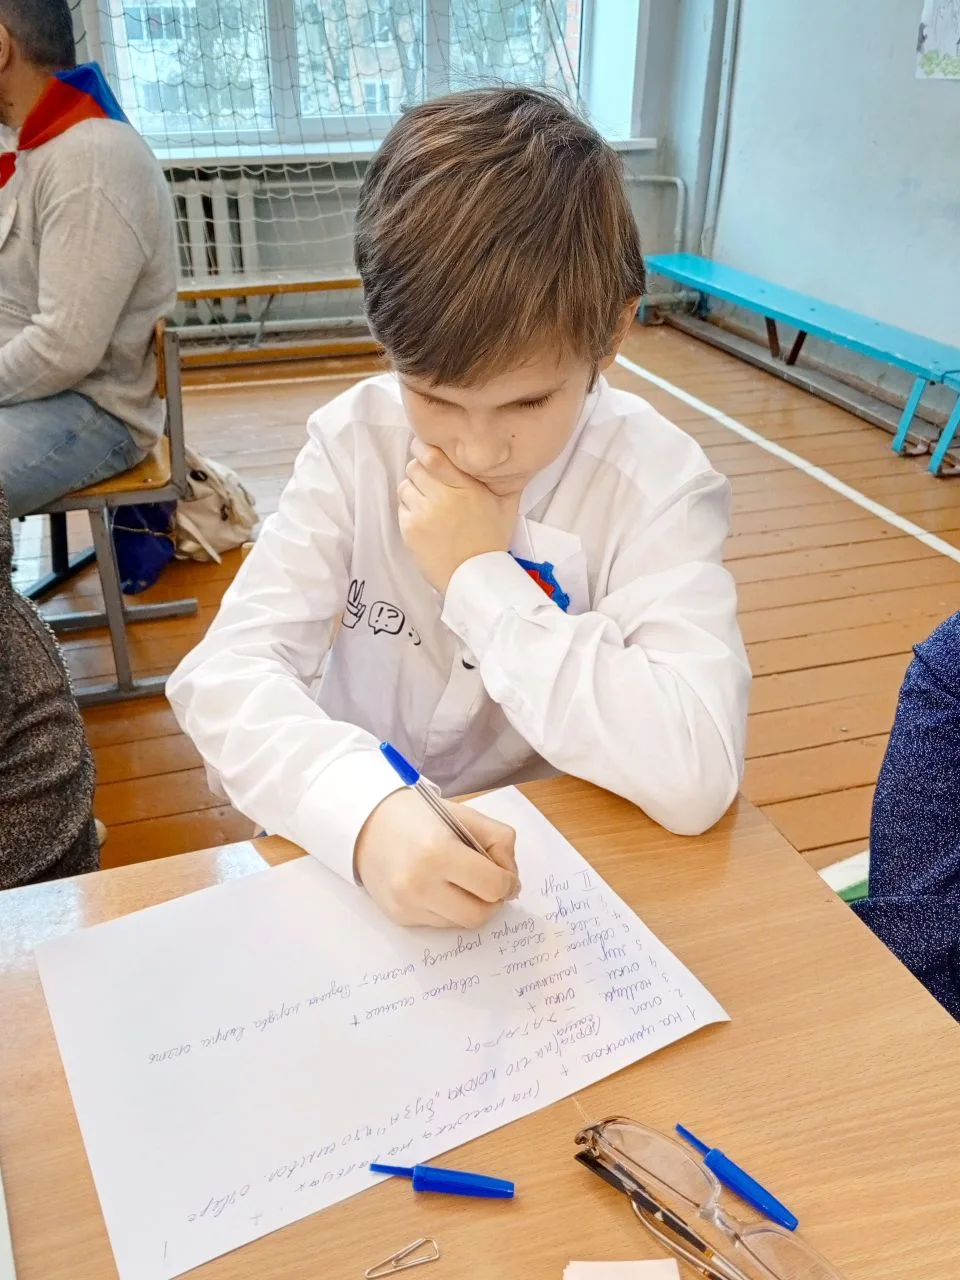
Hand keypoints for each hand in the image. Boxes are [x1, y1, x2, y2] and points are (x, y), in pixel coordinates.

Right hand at [354, 789, 519, 927]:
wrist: (369, 824)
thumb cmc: (421, 816)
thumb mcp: (466, 816)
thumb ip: (500, 842)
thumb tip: (511, 881)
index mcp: (438, 853)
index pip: (492, 886)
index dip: (507, 882)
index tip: (505, 875)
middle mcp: (419, 885)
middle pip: (479, 915)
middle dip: (493, 901)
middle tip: (490, 884)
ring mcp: (406, 905)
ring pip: (460, 923)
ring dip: (471, 906)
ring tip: (462, 881)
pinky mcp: (399, 917)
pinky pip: (440, 923)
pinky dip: (449, 909)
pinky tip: (440, 886)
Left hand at [398, 446, 518, 593]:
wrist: (474, 576)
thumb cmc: (491, 541)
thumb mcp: (506, 507)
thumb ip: (505, 481)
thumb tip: (506, 462)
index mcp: (468, 487)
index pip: (433, 456)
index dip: (423, 448)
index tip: (424, 450)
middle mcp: (445, 496)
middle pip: (415, 467)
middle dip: (419, 470)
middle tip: (429, 482)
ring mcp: (425, 513)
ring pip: (405, 485)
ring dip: (413, 490)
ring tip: (427, 503)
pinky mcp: (411, 528)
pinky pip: (402, 506)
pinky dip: (409, 509)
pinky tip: (424, 521)